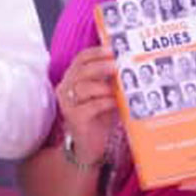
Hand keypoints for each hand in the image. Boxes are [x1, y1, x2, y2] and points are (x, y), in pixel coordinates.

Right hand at [56, 44, 119, 163]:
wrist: (90, 146)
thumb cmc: (99, 118)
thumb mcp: (105, 94)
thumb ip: (110, 80)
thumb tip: (129, 63)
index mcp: (73, 78)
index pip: (81, 59)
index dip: (97, 52)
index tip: (113, 49)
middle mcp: (66, 88)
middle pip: (82, 70)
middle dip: (101, 65)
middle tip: (118, 65)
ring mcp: (68, 104)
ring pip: (83, 87)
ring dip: (104, 86)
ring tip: (119, 87)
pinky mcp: (74, 118)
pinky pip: (90, 106)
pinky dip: (105, 102)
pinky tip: (116, 103)